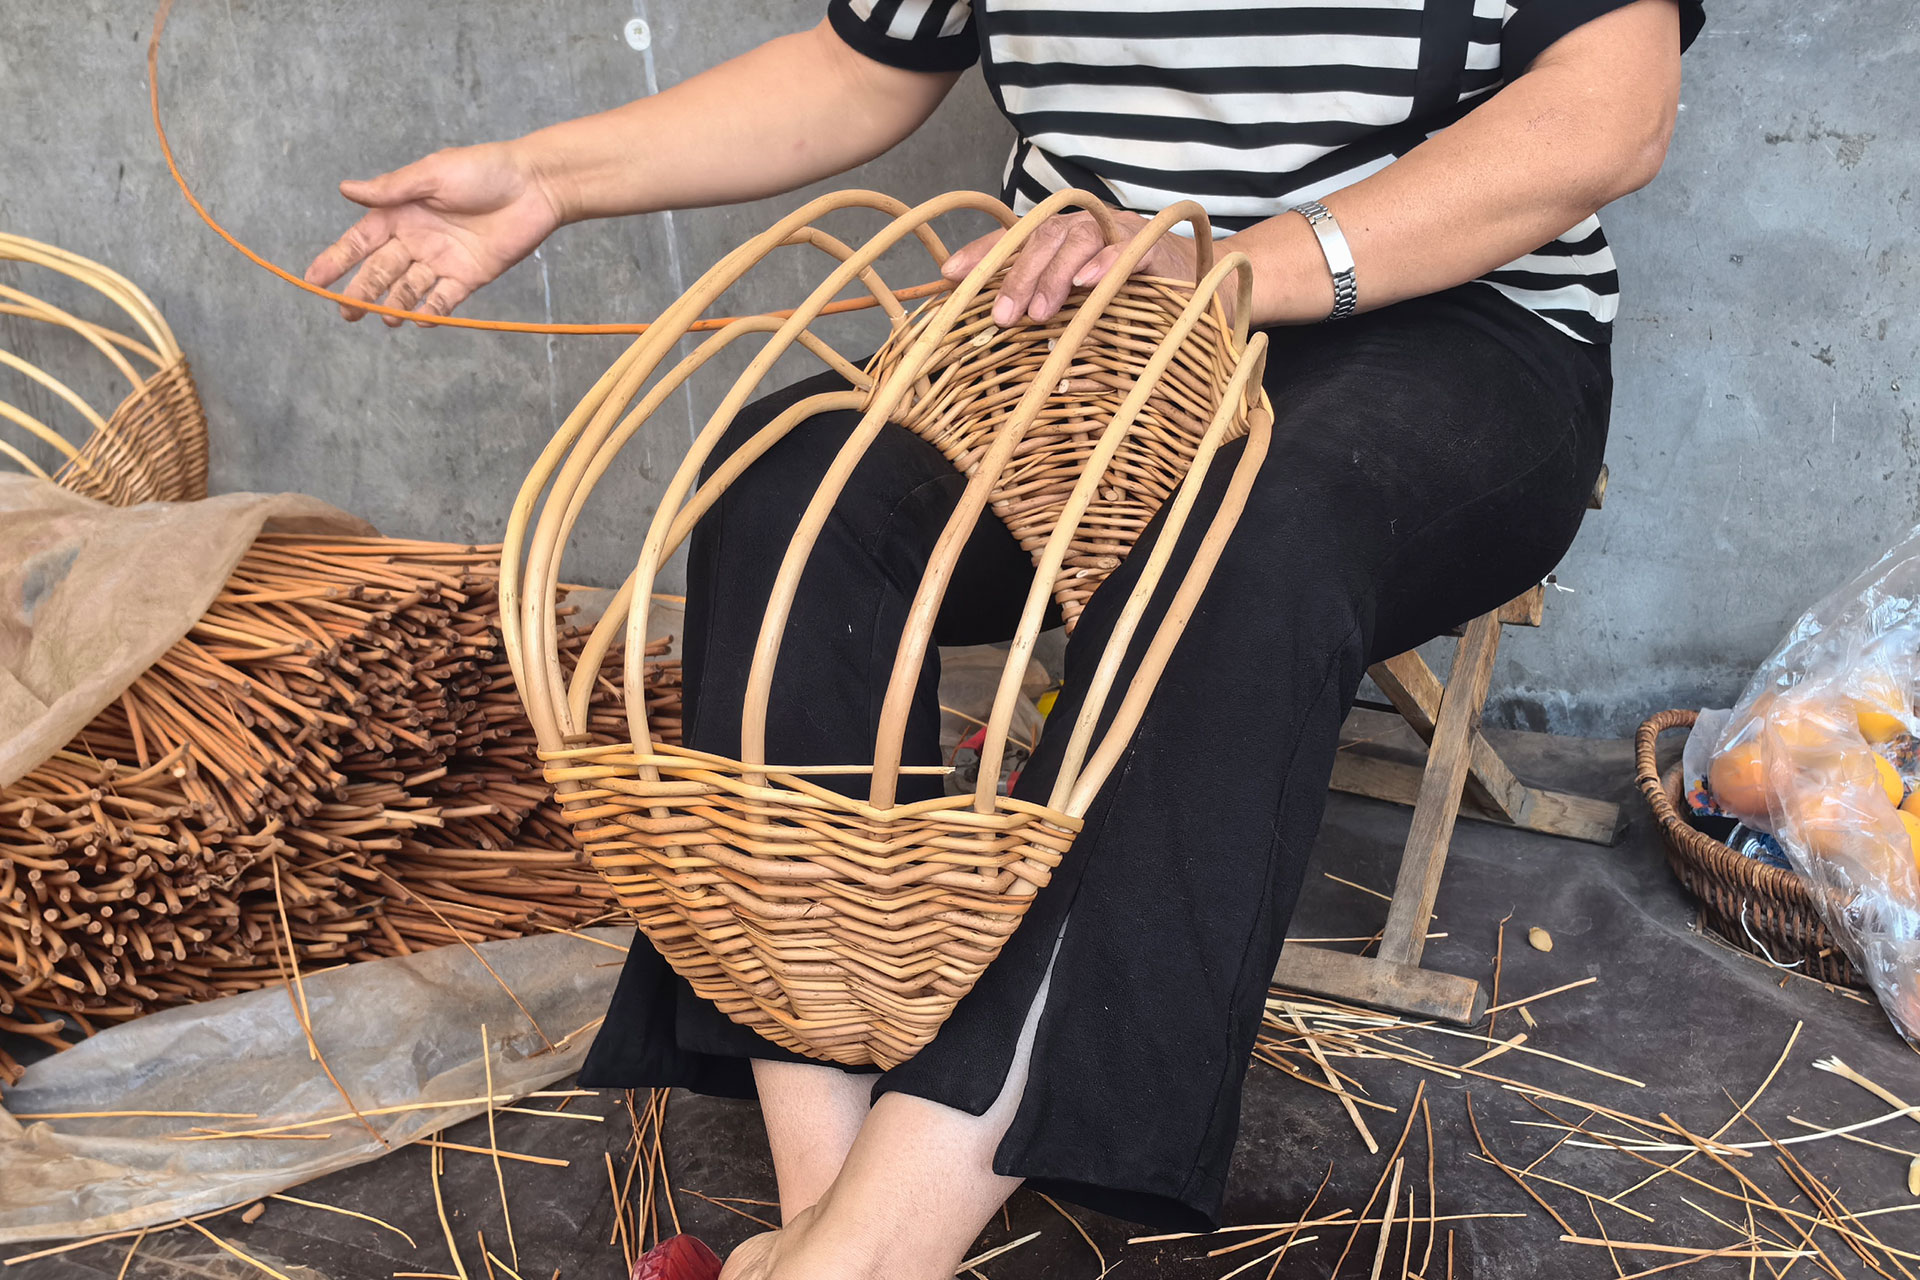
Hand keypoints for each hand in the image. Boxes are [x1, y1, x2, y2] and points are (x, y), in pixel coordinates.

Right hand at [303, 141, 564, 324]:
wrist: (534, 186)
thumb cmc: (483, 170)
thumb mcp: (432, 173)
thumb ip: (392, 188)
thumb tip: (345, 189)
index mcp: (400, 213)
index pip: (360, 242)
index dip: (336, 260)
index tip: (314, 280)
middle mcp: (416, 239)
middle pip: (380, 272)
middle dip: (361, 292)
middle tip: (347, 313)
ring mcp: (441, 260)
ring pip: (408, 289)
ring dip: (394, 305)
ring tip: (384, 319)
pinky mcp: (468, 276)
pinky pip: (444, 299)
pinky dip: (431, 311)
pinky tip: (418, 321)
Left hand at [939, 207, 1201, 327]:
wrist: (1210, 290)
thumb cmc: (1141, 307)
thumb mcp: (1089, 317)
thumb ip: (1056, 325)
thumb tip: (1021, 360)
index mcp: (1062, 242)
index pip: (1014, 238)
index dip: (981, 253)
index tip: (947, 274)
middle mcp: (1087, 228)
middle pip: (1041, 238)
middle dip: (1017, 276)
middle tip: (1001, 316)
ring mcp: (1120, 232)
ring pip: (1077, 239)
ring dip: (1055, 273)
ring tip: (1040, 311)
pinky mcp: (1154, 245)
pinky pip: (1126, 248)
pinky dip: (1106, 263)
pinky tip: (1088, 283)